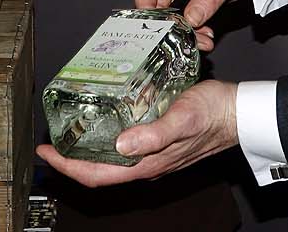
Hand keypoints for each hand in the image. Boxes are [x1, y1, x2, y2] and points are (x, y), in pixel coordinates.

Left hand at [36, 80, 238, 186]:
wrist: (240, 113)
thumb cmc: (214, 113)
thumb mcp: (182, 118)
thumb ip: (154, 135)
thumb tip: (122, 145)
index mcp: (148, 163)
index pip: (98, 175)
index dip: (68, 167)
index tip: (47, 153)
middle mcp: (148, 163)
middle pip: (100, 171)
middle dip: (72, 160)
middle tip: (52, 142)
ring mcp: (154, 155)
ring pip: (112, 161)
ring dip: (88, 151)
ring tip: (71, 133)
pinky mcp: (160, 143)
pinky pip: (125, 149)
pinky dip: (107, 140)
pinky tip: (104, 122)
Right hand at [131, 0, 286, 50]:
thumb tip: (191, 18)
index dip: (144, 3)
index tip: (155, 23)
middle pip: (156, 2)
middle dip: (168, 24)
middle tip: (180, 38)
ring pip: (173, 13)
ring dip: (183, 30)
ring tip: (200, 39)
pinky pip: (187, 16)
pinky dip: (194, 28)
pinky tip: (206, 35)